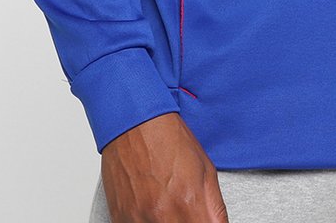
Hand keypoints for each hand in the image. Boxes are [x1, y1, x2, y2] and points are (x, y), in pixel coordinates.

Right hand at [98, 112, 228, 221]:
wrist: (133, 122)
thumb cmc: (168, 139)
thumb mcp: (206, 169)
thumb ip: (216, 209)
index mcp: (189, 203)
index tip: (202, 220)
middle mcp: (162, 215)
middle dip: (188, 222)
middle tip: (186, 211)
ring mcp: (138, 219)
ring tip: (167, 206)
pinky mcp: (119, 219)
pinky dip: (146, 222)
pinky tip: (150, 210)